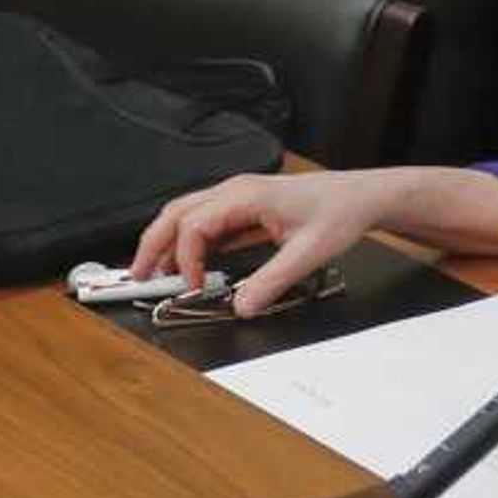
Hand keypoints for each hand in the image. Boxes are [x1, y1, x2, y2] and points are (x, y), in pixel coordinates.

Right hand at [130, 167, 421, 314]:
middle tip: (138, 277)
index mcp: (246, 195)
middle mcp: (234, 191)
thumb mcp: (308, 253)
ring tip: (156, 274)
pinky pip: (203, 222)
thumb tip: (241, 306)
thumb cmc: (338, 213)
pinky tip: (188, 266)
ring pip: (185, 215)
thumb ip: (272, 281)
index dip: (186, 259)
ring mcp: (236, 197)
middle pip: (176, 213)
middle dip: (153, 245)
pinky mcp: (242, 207)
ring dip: (167, 243)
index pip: (194, 225)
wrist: (360, 197)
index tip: (193, 288)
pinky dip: (188, 243)